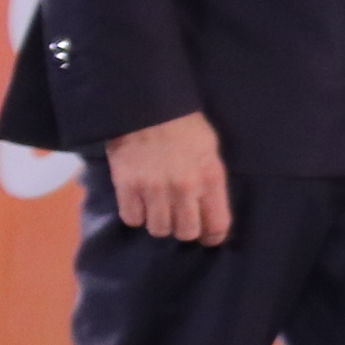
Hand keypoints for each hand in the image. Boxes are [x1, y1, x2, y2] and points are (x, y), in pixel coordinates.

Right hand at [105, 113, 231, 245]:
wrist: (147, 106)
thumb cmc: (185, 126)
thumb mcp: (211, 151)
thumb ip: (211, 181)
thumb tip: (210, 209)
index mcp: (210, 177)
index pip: (217, 224)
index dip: (213, 236)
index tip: (208, 237)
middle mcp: (184, 188)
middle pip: (186, 232)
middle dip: (184, 229)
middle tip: (180, 219)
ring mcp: (154, 189)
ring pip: (158, 229)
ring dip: (159, 222)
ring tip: (159, 208)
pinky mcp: (127, 187)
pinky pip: (132, 219)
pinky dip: (136, 215)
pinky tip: (140, 202)